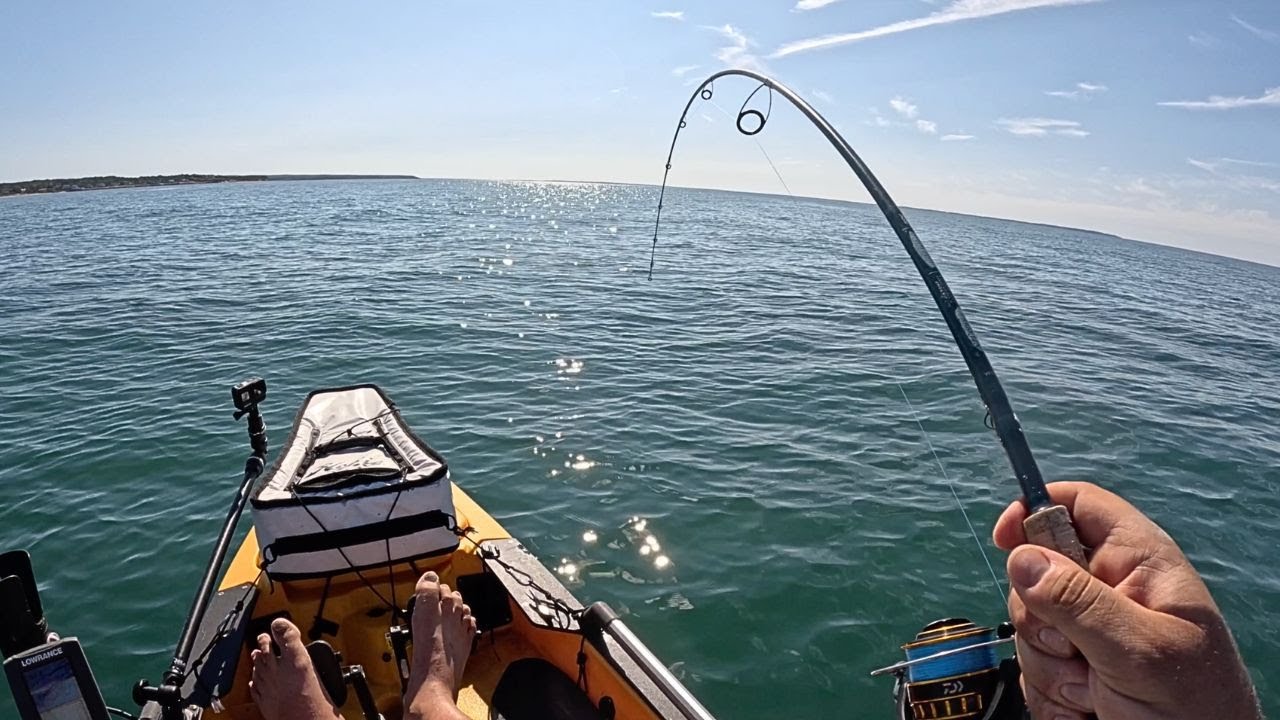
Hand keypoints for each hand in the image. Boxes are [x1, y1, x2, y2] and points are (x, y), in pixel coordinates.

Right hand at [993, 481, 1260, 719]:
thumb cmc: (1196, 709)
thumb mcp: (1140, 650)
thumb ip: (1080, 602)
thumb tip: (1020, 557)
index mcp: (1138, 564)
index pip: (1078, 505)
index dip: (1036, 508)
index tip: (1004, 539)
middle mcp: (1109, 591)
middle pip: (1035, 571)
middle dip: (1041, 618)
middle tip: (1075, 650)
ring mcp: (1088, 633)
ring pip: (1027, 626)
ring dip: (1050, 667)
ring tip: (1095, 693)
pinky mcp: (1072, 671)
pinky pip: (1030, 668)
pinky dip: (1050, 696)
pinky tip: (1086, 709)